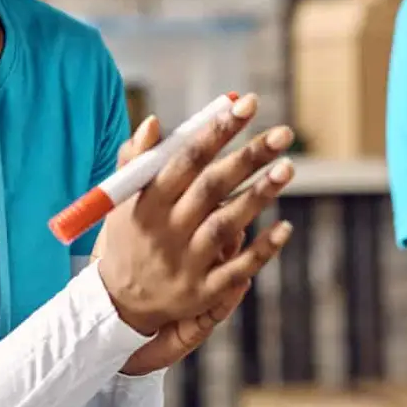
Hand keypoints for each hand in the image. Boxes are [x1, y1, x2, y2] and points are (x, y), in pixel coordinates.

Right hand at [93, 94, 294, 353]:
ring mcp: (186, 264)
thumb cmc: (129, 234)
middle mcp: (167, 231)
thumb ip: (137, 159)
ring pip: (227, 225)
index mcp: (148, 203)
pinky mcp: (202, 292)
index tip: (247, 104)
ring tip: (287, 168)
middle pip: (211, 188)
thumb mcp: (120, 199)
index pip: (185, 159)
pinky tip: (284, 227)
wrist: (119, 302)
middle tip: (282, 133)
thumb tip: (156, 121)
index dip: (216, 130)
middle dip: (248, 158)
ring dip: (258, 196)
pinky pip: (237, 269)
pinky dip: (261, 249)